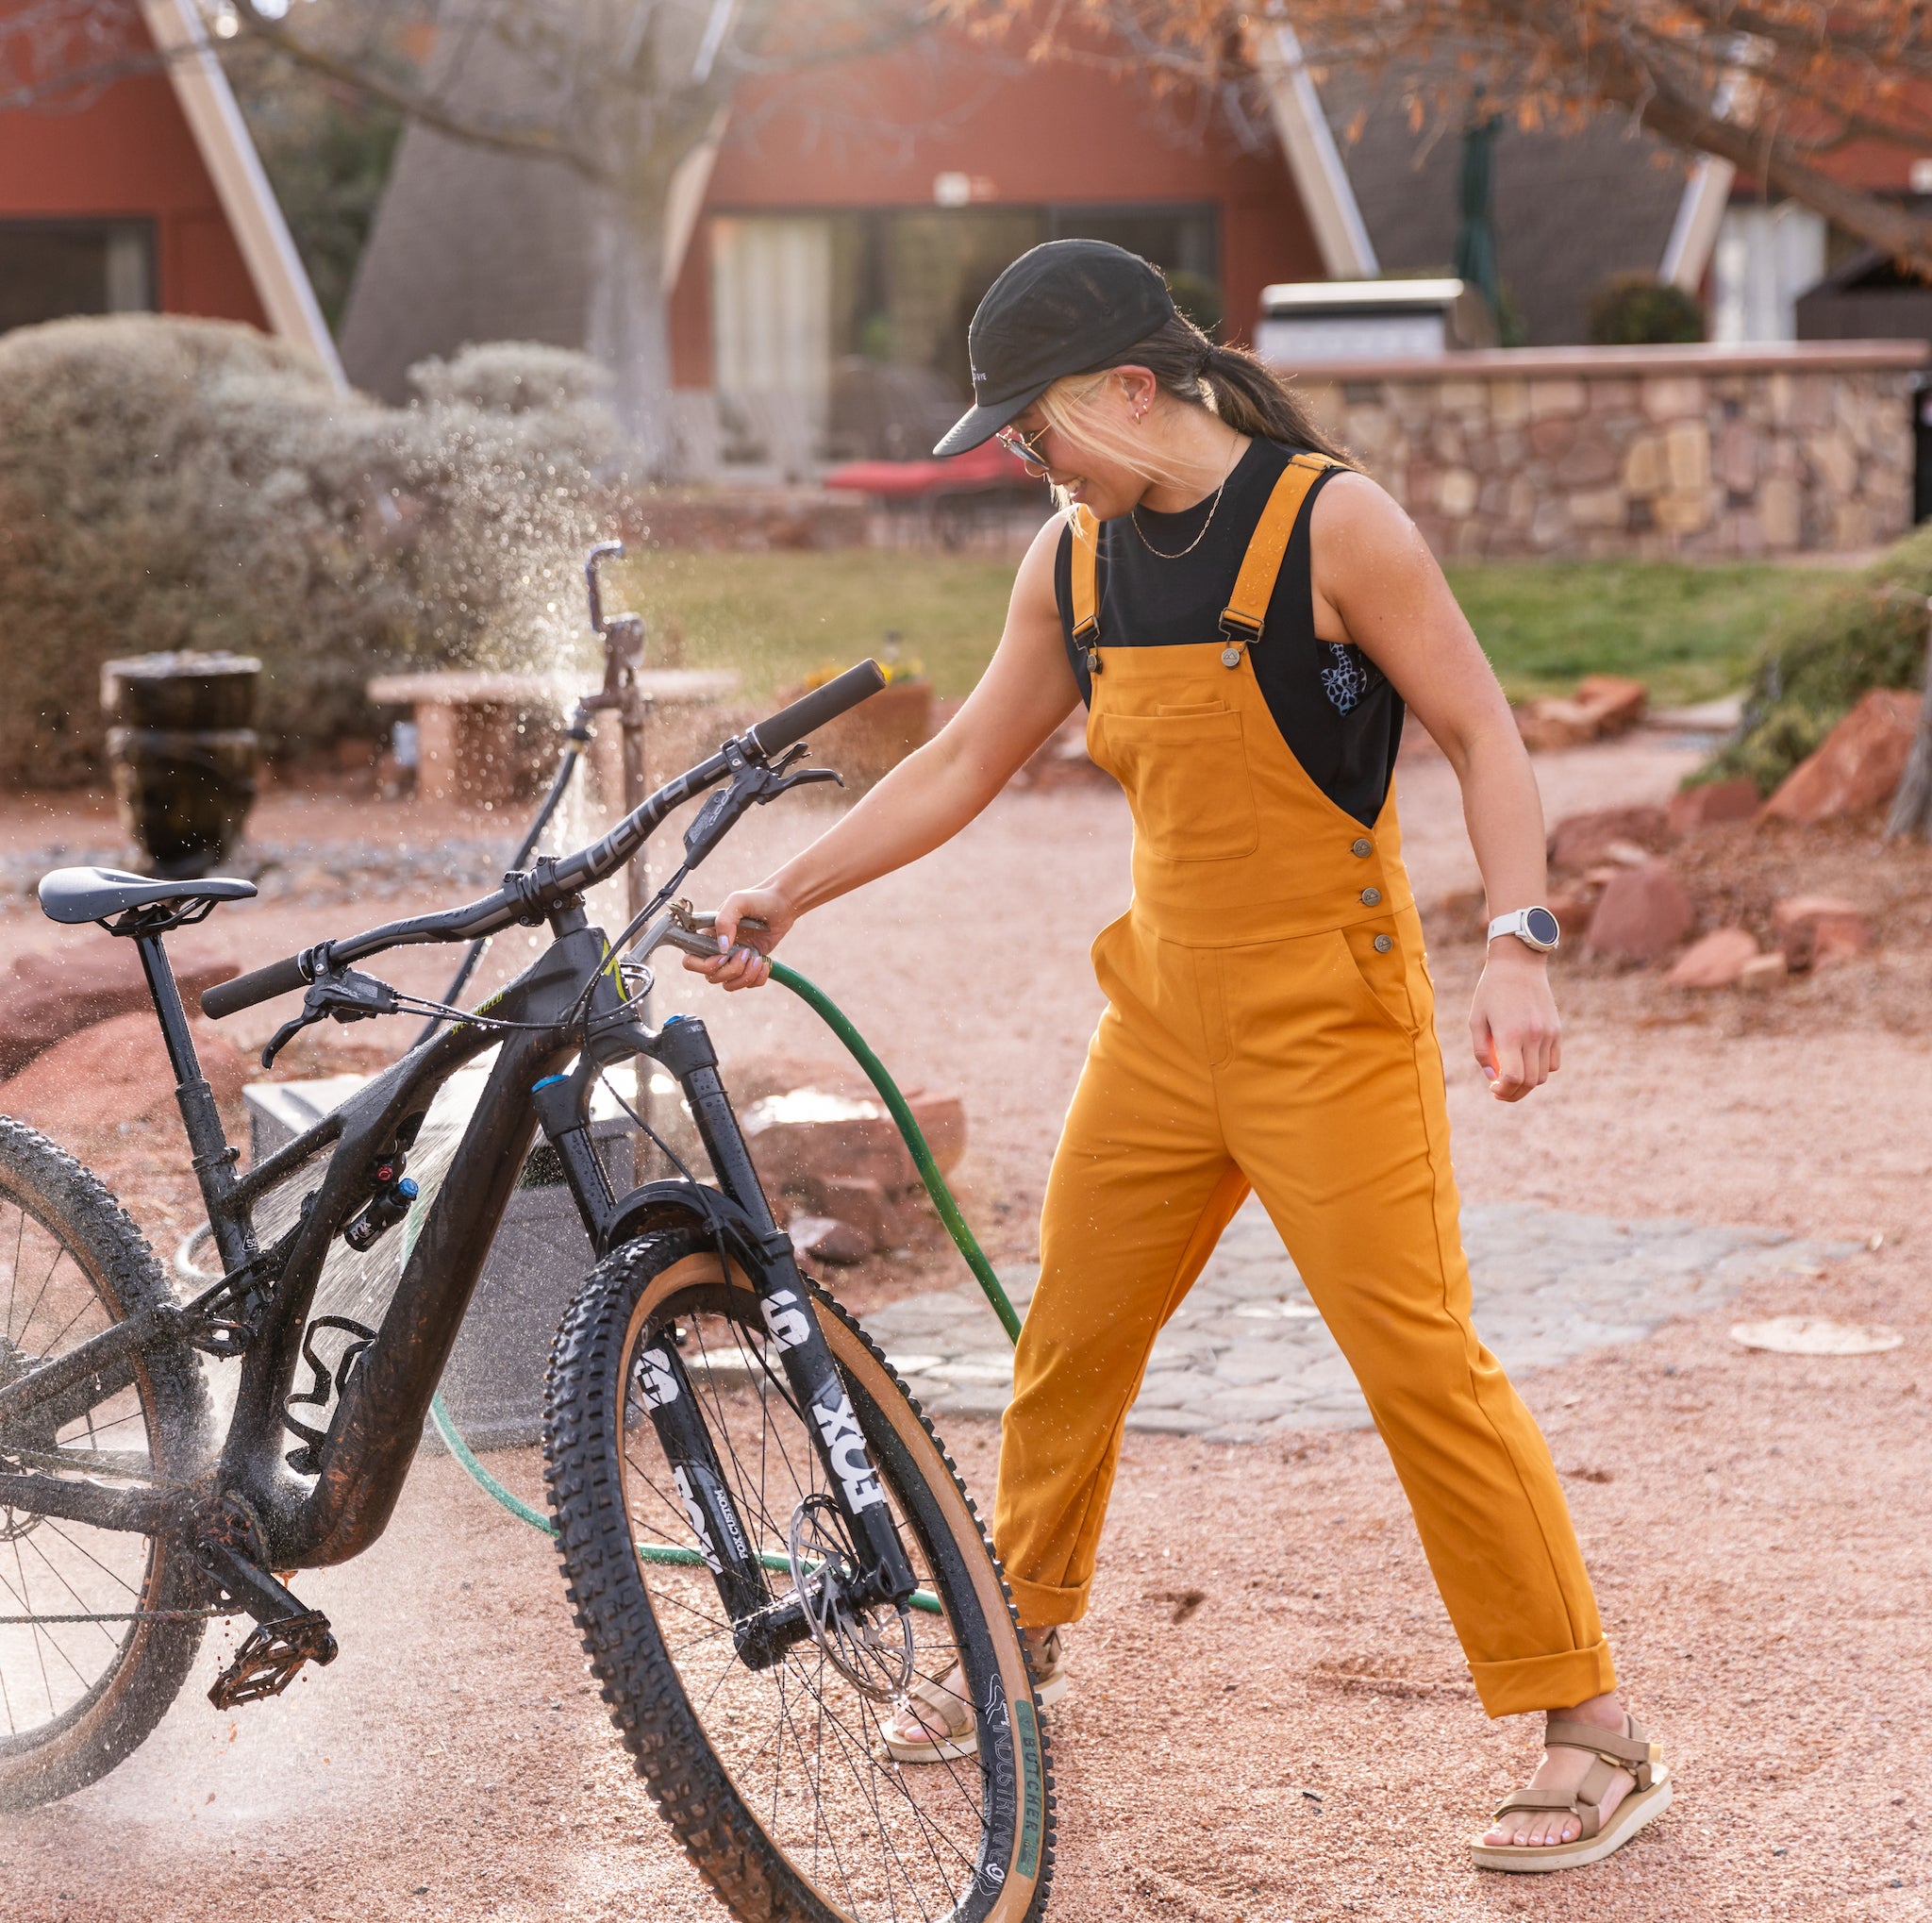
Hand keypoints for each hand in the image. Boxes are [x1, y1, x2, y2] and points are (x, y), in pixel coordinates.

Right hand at [682, 885, 794, 991]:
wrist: (783, 903)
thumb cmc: (758, 898)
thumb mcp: (738, 902)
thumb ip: (725, 921)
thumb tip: (721, 947)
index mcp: (708, 936)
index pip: (691, 960)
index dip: (704, 965)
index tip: (723, 955)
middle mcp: (718, 950)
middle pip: (711, 977)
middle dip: (731, 970)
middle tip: (746, 952)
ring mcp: (734, 959)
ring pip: (729, 984)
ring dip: (745, 976)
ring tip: (758, 959)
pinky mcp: (750, 965)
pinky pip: (747, 984)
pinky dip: (757, 979)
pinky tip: (765, 963)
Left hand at [1470, 942, 1560, 1101]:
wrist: (1518, 964)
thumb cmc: (1491, 991)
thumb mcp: (1476, 1019)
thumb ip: (1481, 1051)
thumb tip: (1491, 1076)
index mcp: (1509, 1034)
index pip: (1513, 1077)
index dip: (1503, 1090)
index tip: (1493, 1089)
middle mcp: (1533, 1036)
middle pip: (1529, 1081)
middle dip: (1513, 1093)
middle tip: (1500, 1091)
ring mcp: (1548, 1034)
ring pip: (1543, 1075)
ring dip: (1527, 1083)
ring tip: (1511, 1077)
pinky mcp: (1557, 1030)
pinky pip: (1554, 1062)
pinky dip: (1541, 1069)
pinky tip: (1526, 1063)